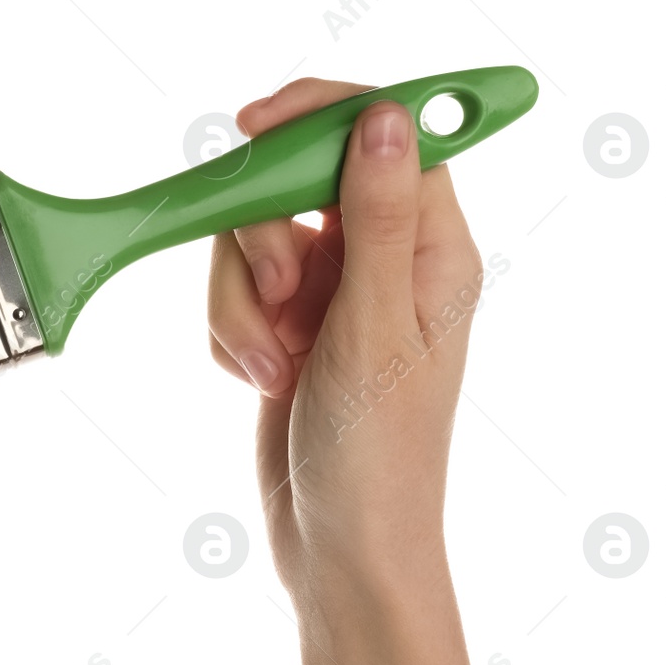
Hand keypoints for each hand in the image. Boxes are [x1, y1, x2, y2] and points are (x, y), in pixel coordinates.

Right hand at [207, 78, 486, 601]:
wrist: (340, 550)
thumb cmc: (378, 456)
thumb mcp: (376, 328)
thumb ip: (377, 216)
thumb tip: (388, 114)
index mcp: (432, 250)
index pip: (384, 133)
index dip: (321, 114)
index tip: (255, 124)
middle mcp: (385, 261)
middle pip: (300, 180)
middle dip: (265, 237)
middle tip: (282, 294)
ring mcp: (333, 294)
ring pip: (254, 237)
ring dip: (242, 301)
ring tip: (272, 364)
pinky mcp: (289, 327)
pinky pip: (234, 290)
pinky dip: (232, 331)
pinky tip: (259, 381)